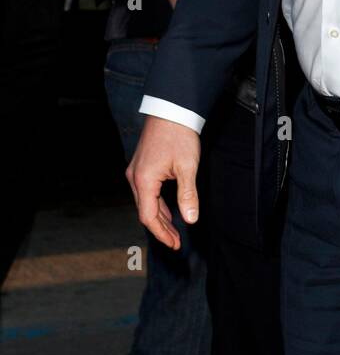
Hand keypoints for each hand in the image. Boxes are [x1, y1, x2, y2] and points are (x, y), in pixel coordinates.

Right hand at [127, 115, 200, 249]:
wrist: (171, 110)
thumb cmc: (179, 136)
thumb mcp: (187, 167)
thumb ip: (187, 195)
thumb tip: (190, 218)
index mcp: (143, 180)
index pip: (148, 216)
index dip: (161, 233)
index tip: (174, 244)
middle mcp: (135, 177)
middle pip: (145, 211)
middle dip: (160, 229)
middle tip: (176, 242)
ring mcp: (136, 171)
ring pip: (145, 202)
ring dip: (159, 217)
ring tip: (173, 231)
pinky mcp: (141, 166)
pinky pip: (147, 192)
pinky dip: (157, 204)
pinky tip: (168, 211)